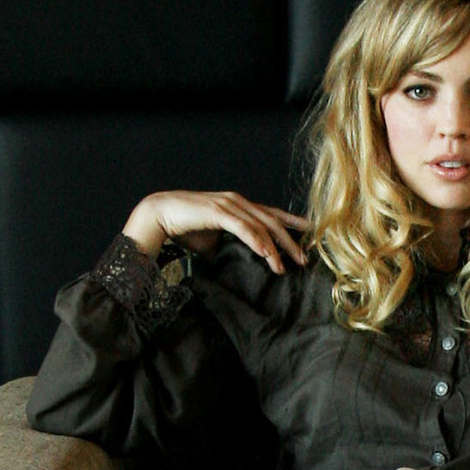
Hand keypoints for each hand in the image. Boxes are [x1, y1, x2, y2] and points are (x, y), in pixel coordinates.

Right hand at [122, 190, 309, 273]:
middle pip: (272, 221)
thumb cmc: (185, 228)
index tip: (310, 233)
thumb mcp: (216, 240)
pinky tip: (267, 255)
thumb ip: (233, 246)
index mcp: (239, 206)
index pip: (271, 213)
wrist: (159, 215)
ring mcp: (228, 205)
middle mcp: (237, 202)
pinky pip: (244, 228)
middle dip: (290, 241)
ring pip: (260, 226)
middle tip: (304, 259)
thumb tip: (245, 262)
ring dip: (274, 248)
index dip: (292, 222)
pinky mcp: (218, 212)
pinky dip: (257, 242)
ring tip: (284, 267)